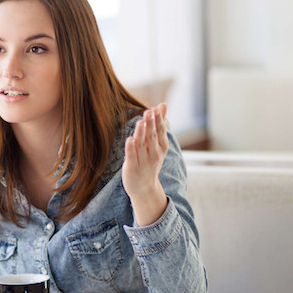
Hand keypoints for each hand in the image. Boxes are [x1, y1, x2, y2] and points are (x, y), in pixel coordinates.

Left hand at [121, 103, 168, 225]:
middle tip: (148, 112)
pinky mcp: (132, 168)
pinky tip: (130, 139)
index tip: (155, 109)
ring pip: (142, 145)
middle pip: (152, 137)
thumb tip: (163, 104)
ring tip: (141, 122)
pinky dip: (131, 148)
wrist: (144, 187)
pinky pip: (132, 157)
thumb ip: (159, 123)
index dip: (158, 120)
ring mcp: (143, 162)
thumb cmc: (150, 160)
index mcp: (161, 147)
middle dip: (150, 124)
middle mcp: (154, 154)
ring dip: (141, 134)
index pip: (160, 131)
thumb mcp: (158, 143)